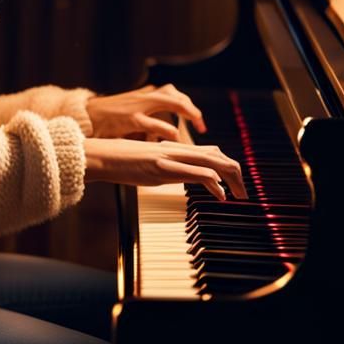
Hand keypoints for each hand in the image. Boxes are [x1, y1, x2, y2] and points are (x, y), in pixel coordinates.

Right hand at [83, 137, 247, 200]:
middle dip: (236, 173)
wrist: (100, 155)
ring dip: (231, 178)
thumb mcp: (148, 163)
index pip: (209, 152)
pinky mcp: (162, 168)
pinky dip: (213, 183)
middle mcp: (175, 149)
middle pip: (217, 155)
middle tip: (243, 193)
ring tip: (238, 194)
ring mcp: (169, 157)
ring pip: (211, 161)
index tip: (234, 183)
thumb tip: (178, 175)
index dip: (227, 165)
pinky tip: (219, 195)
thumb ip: (165, 166)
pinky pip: (194, 173)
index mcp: (173, 148)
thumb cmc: (120, 160)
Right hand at [85, 84, 207, 140]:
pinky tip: (174, 137)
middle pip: (175, 94)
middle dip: (191, 109)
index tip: (197, 121)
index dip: (187, 105)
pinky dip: (166, 129)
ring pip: (169, 100)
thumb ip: (148, 117)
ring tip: (196, 124)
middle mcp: (143, 97)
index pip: (172, 93)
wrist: (84, 117)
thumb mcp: (130, 112)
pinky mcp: (129, 119)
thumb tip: (168, 131)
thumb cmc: (108, 118)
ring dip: (186, 111)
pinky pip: (153, 122)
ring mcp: (137, 106)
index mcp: (144, 96)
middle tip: (201, 125)